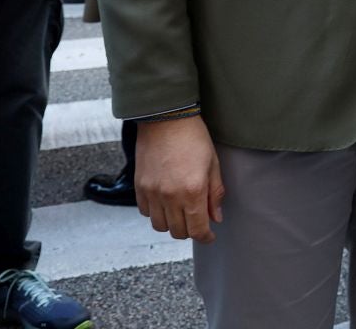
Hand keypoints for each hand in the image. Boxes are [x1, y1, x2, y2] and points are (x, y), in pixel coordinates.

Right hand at [134, 115, 224, 243]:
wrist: (166, 118)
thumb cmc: (193, 137)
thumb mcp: (212, 164)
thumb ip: (214, 194)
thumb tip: (216, 218)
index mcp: (193, 191)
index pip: (197, 230)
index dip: (205, 237)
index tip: (209, 235)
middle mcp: (170, 196)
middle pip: (178, 232)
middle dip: (190, 230)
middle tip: (197, 220)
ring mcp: (152, 193)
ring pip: (160, 226)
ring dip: (171, 223)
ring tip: (180, 211)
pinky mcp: (139, 187)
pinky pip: (146, 212)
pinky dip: (156, 212)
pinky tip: (165, 201)